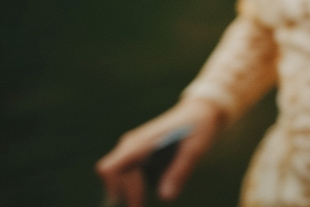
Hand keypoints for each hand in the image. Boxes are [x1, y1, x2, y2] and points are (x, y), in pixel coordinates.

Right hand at [96, 98, 224, 206]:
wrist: (200, 111)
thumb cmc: (198, 127)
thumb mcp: (194, 148)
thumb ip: (179, 171)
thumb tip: (166, 197)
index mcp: (140, 142)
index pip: (113, 169)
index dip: (124, 189)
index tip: (140, 204)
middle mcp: (131, 143)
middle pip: (110, 173)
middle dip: (122, 193)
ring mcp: (132, 146)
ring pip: (114, 173)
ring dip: (124, 189)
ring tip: (141, 203)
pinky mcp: (137, 152)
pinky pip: (123, 171)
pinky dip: (129, 185)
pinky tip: (144, 192)